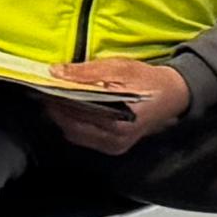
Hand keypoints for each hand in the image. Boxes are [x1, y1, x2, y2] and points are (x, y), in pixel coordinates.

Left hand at [48, 55, 190, 153]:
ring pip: (74, 134)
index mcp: (120, 119)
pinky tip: (71, 111)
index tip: (43, 89)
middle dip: (56, 109)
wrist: (173, 95)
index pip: (77, 112)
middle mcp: (117, 137)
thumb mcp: (120, 68)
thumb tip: (56, 72)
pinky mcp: (114, 147)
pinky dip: (74, 125)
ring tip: (56, 100)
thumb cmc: (148, 81)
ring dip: (63, 118)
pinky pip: (84, 138)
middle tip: (46, 93)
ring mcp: (115, 145)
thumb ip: (87, 71)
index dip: (56, 100)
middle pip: (72, 126)